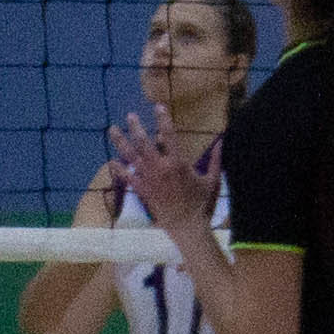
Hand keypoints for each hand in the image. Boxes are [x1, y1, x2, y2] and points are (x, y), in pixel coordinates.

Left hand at [101, 108, 204, 230]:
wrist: (188, 227)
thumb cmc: (203, 204)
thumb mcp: (213, 180)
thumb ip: (216, 159)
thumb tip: (222, 141)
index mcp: (179, 162)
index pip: (169, 135)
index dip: (163, 119)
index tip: (158, 106)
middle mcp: (161, 168)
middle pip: (145, 142)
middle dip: (136, 127)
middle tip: (130, 116)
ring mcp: (150, 180)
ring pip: (132, 157)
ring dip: (121, 142)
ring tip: (112, 130)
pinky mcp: (144, 192)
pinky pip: (129, 179)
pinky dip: (120, 170)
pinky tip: (112, 162)